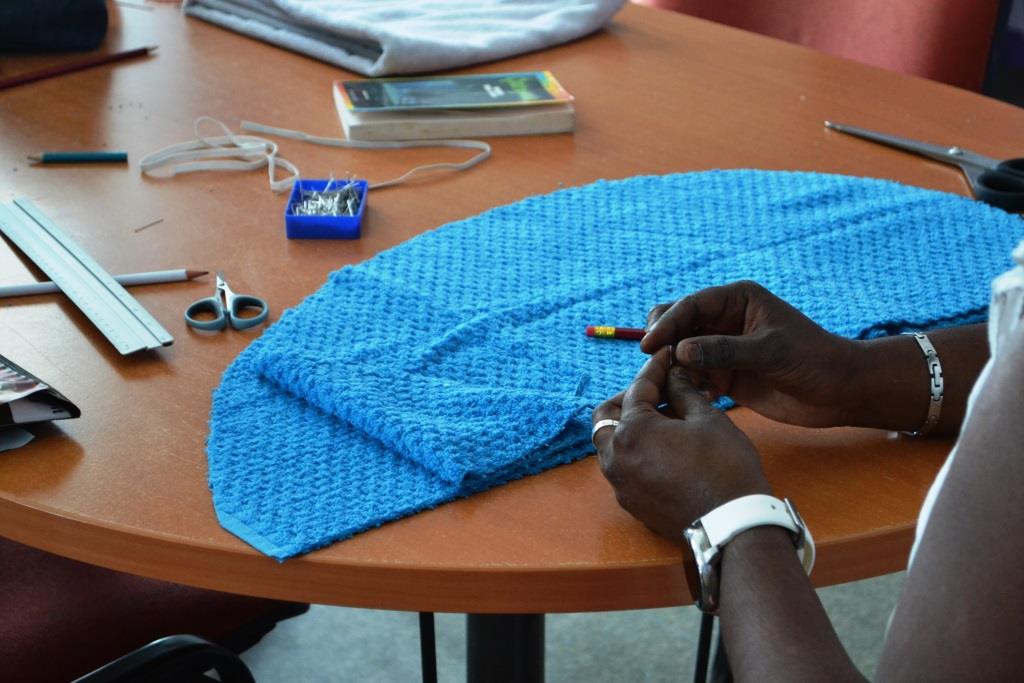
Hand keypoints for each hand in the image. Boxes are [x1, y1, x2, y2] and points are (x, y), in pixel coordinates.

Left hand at [592, 348, 770, 540]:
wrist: (733, 526)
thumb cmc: (725, 468)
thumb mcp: (707, 419)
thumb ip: (684, 391)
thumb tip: (674, 375)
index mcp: (631, 432)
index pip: (636, 389)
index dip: (654, 368)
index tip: (666, 356)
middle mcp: (616, 459)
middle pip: (607, 416)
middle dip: (628, 398)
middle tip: (655, 389)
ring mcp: (621, 485)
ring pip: (611, 445)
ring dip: (629, 426)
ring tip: (660, 417)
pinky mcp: (632, 504)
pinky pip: (624, 469)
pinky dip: (635, 451)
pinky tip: (662, 446)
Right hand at [639, 281, 860, 427]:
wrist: (839, 392)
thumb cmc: (813, 360)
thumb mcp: (769, 351)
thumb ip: (724, 350)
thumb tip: (680, 351)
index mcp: (737, 300)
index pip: (692, 306)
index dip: (668, 323)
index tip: (650, 345)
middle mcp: (725, 321)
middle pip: (679, 324)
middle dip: (664, 341)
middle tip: (653, 363)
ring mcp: (723, 349)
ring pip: (682, 353)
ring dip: (673, 367)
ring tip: (672, 385)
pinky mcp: (725, 376)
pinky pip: (694, 377)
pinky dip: (686, 386)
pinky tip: (691, 398)